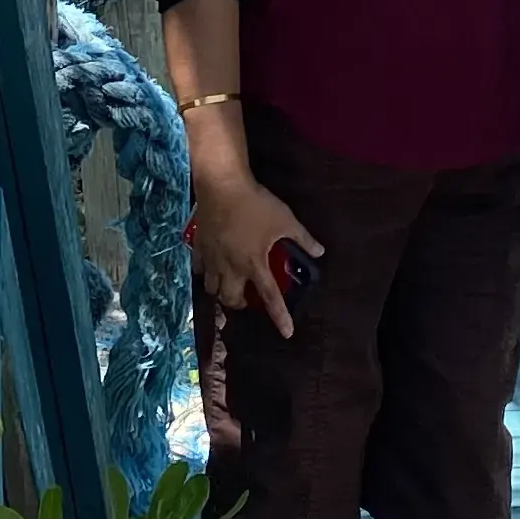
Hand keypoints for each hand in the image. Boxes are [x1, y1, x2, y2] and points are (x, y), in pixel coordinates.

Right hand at [194, 160, 320, 339]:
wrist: (222, 185)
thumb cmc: (256, 204)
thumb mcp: (286, 220)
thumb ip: (302, 239)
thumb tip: (320, 252)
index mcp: (254, 264)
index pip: (270, 297)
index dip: (280, 317)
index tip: (287, 333)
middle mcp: (231, 268)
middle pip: (231, 299)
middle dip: (239, 304)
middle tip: (247, 298)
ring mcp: (211, 258)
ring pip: (211, 288)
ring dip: (221, 290)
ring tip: (229, 283)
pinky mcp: (199, 247)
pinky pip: (199, 269)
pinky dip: (205, 272)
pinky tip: (211, 266)